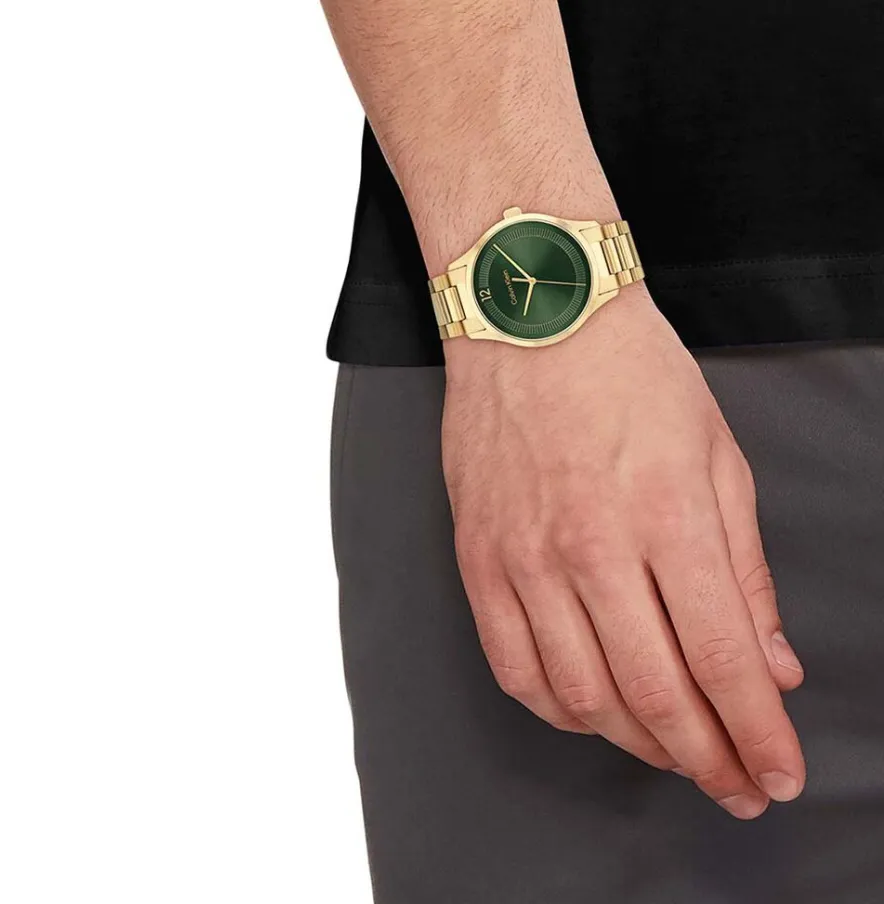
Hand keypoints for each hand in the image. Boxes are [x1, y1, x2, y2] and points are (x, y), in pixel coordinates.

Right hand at [442, 284, 804, 819]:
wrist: (533, 320)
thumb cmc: (629, 372)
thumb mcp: (716, 456)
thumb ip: (745, 568)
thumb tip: (770, 662)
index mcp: (664, 516)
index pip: (722, 661)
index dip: (758, 736)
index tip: (778, 774)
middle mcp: (589, 549)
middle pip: (654, 695)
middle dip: (708, 761)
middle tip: (736, 785)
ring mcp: (523, 558)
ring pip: (581, 696)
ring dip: (636, 744)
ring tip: (672, 753)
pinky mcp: (478, 560)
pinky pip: (512, 666)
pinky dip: (557, 710)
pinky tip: (590, 713)